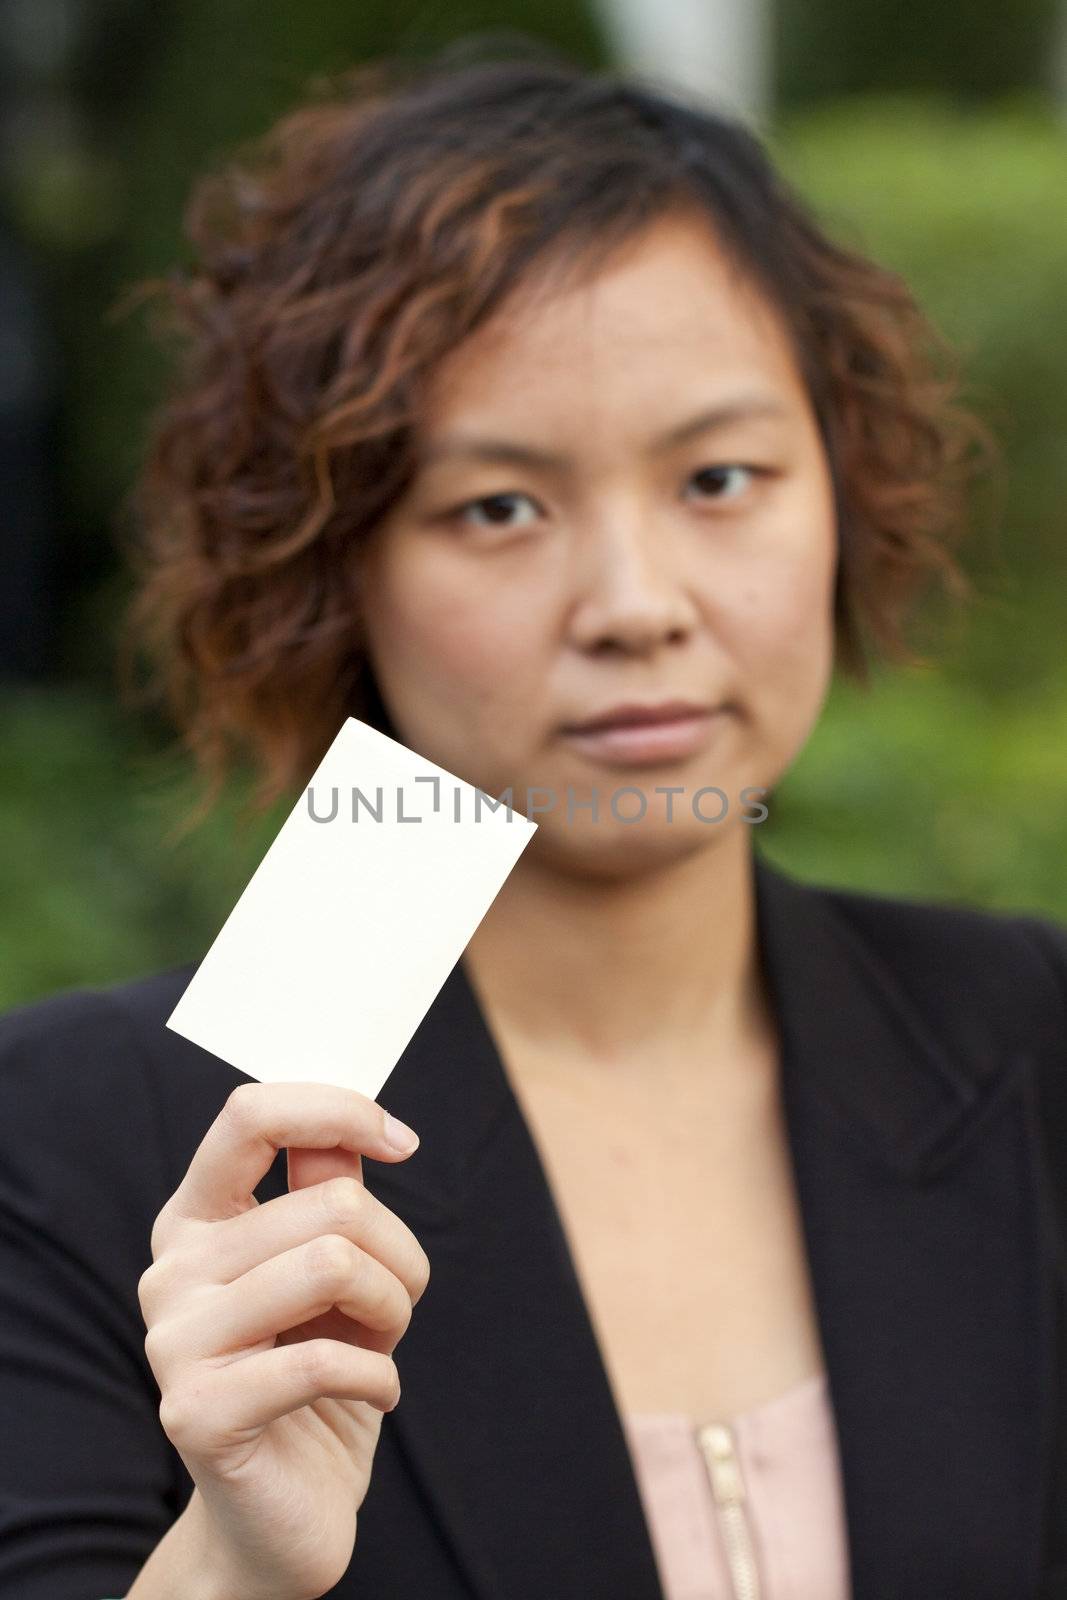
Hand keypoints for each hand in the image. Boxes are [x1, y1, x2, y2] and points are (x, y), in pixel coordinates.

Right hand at [138, 1081, 428, 1599]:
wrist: (283, 1512)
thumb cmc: (317, 1373)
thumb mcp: (331, 1269)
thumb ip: (327, 1189)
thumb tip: (357, 1125)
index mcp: (196, 1220)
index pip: (252, 1115)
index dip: (339, 1111)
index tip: (403, 1142)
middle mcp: (171, 1270)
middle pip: (333, 1204)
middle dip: (399, 1255)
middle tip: (393, 1309)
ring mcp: (174, 1341)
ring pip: (335, 1264)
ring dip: (393, 1310)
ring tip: (380, 1347)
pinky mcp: (196, 1412)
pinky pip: (325, 1359)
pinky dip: (379, 1376)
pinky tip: (374, 1395)